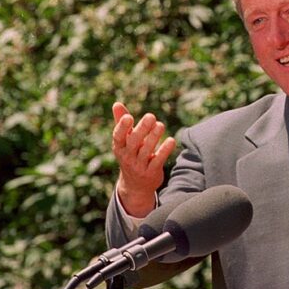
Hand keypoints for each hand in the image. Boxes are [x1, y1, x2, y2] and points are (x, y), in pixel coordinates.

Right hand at [111, 102, 176, 216]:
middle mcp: (127, 157)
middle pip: (134, 142)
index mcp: (119, 147)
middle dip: (142, 129)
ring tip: (161, 125)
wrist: (136, 185)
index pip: (118, 136)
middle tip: (151, 116)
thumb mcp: (124, 141)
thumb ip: (122, 123)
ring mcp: (138, 166)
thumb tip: (116, 103)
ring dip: (154, 137)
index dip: (122, 127)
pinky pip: (158, 161)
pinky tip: (172, 140)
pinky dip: (164, 151)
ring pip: (146, 151)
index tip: (129, 117)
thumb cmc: (131, 155)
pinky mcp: (151, 172)